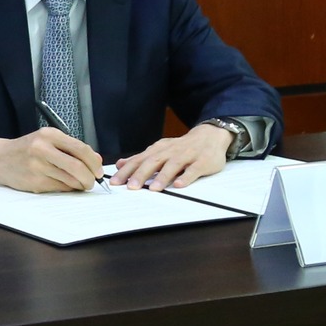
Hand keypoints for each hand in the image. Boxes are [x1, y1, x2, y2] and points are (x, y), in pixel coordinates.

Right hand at [0, 128, 102, 192]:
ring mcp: (38, 166)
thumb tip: (97, 159)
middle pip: (78, 167)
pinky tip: (63, 184)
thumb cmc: (27, 149)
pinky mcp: (34, 182)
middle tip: (92, 182)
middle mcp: (43, 149)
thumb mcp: (48, 140)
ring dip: (80, 185)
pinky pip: (59, 188)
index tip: (98, 170)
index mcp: (49, 135)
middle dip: (90, 178)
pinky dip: (66, 188)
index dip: (94, 163)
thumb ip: (72, 148)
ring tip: (79, 184)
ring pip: (70, 180)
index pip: (81, 149)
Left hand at [110, 124, 232, 190]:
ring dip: (163, 177)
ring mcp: (186, 156)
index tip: (115, 181)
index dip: (127, 171)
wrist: (210, 136)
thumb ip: (141, 158)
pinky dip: (186, 177)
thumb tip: (121, 164)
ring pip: (172, 165)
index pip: (139, 160)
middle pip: (153, 162)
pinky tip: (179, 185)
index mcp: (158, 149)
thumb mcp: (159, 150)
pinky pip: (193, 170)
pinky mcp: (202, 162)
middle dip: (141, 174)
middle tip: (131, 187)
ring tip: (154, 189)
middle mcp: (170, 151)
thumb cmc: (181, 147)